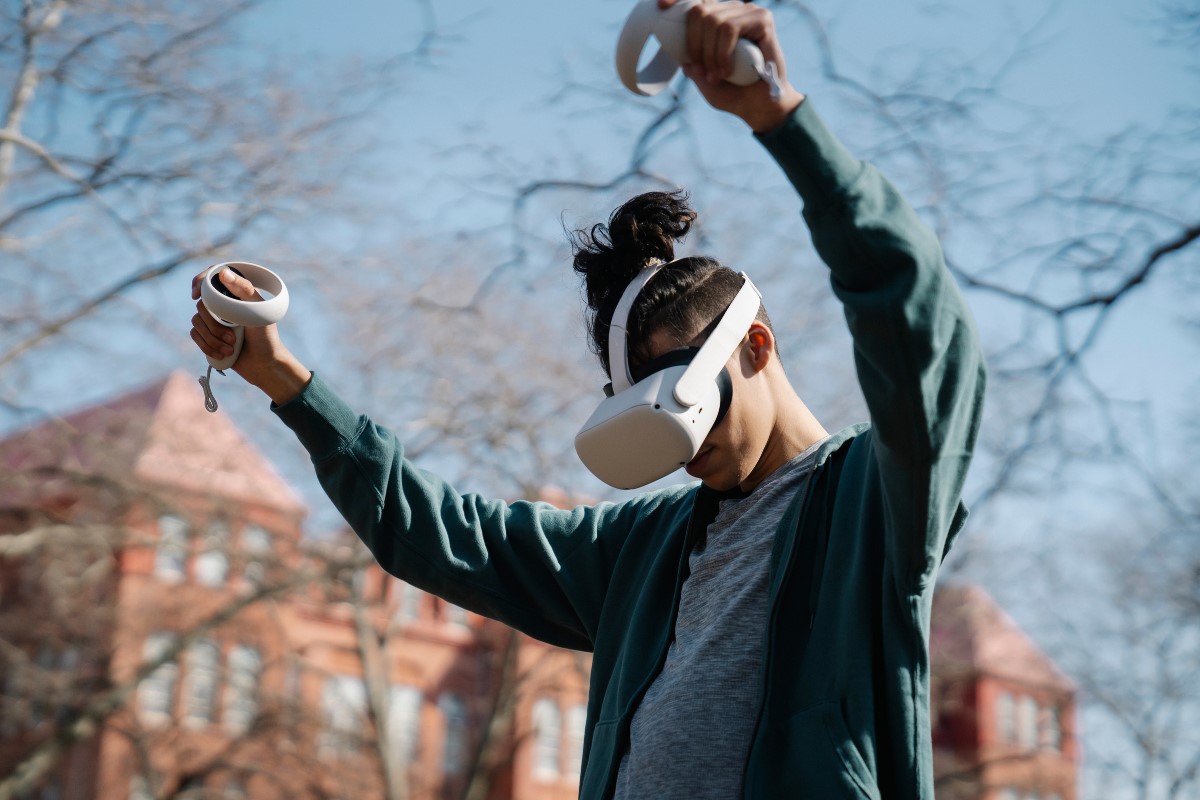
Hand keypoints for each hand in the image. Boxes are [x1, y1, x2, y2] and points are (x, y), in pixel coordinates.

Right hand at [190, 267, 310, 404]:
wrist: (265, 364)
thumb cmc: (266, 337)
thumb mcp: (259, 312)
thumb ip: (244, 290)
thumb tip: (223, 272)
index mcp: (236, 294)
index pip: (212, 278)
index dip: (200, 282)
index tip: (196, 294)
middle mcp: (222, 304)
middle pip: (202, 305)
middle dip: (214, 326)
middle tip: (233, 338)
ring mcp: (214, 320)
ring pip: (197, 321)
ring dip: (212, 338)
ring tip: (230, 349)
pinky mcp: (208, 335)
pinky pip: (195, 335)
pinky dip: (207, 346)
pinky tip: (222, 354)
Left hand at [659, 0, 803, 131]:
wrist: (760, 106)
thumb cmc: (732, 93)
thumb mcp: (703, 78)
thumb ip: (691, 63)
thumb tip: (678, 53)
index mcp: (718, 20)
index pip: (696, 1)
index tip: (660, 6)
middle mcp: (733, 11)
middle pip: (699, 11)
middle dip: (695, 45)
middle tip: (704, 71)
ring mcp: (749, 12)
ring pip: (713, 21)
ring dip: (710, 54)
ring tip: (717, 75)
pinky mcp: (762, 20)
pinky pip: (729, 29)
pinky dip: (723, 53)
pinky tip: (728, 71)